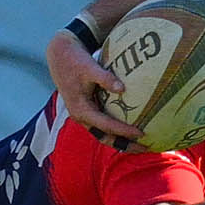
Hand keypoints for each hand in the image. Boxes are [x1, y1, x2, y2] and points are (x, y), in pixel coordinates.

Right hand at [44, 28, 142, 142]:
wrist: (60, 56)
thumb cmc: (75, 61)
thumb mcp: (89, 68)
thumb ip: (105, 78)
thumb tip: (122, 88)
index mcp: (81, 110)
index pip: (107, 126)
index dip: (124, 131)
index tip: (142, 133)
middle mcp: (81, 117)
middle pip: (105, 138)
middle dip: (125, 145)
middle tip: (144, 148)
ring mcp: (83, 116)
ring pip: (103, 134)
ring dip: (121, 141)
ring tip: (140, 144)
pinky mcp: (87, 111)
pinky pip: (103, 126)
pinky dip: (116, 130)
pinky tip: (131, 128)